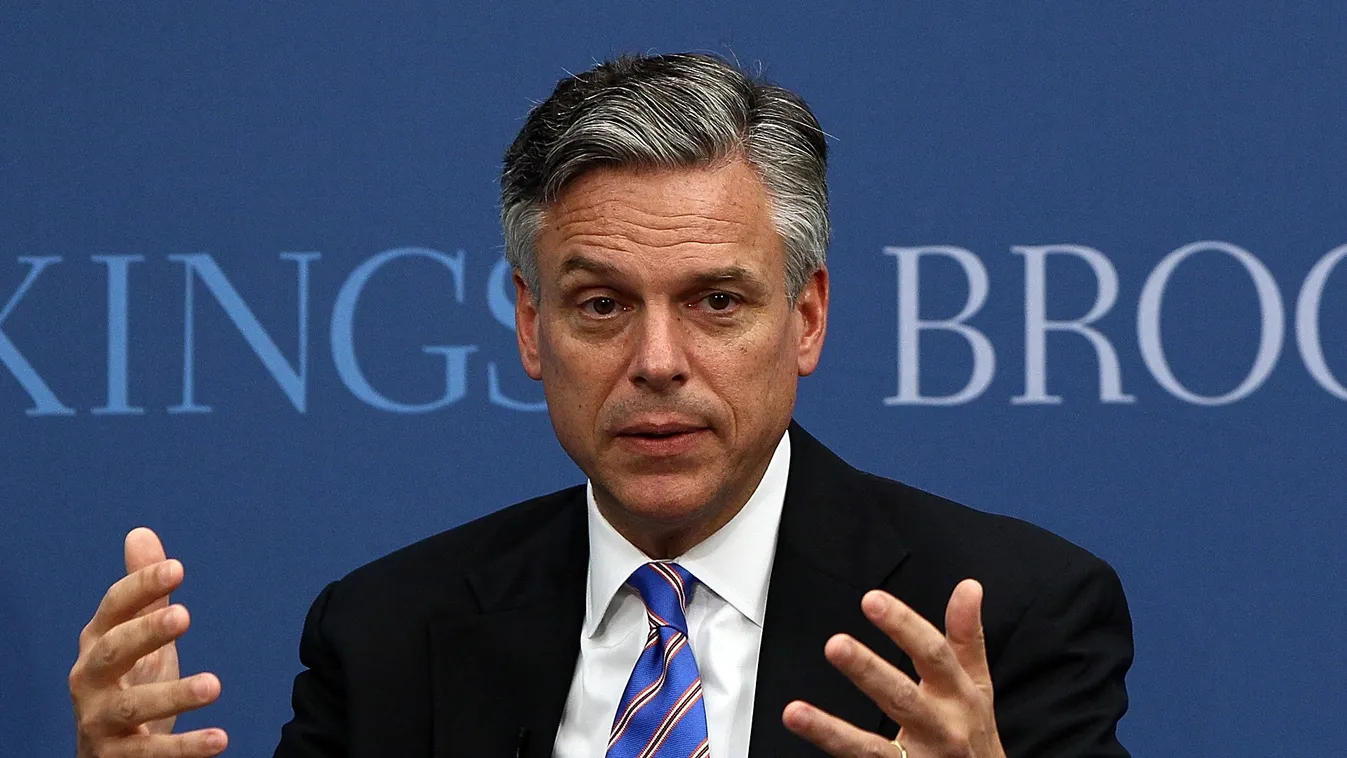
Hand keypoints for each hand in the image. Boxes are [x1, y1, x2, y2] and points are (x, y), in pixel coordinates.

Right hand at [69, 527, 227, 756]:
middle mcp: (90, 680)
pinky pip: (149, 755)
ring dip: (172, 695)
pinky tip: (219, 739)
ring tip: (215, 685)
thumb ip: (144, 593)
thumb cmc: (126, 684)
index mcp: (97, 643)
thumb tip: (141, 533)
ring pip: (130, 707)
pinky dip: (183, 748)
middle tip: (185, 615)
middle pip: (111, 653)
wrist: (105, 754)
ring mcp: (98, 721)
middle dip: (144, 633)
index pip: (114, 609)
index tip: (178, 567)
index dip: (140, 587)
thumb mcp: (136, 636)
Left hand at [782, 579, 1005, 756]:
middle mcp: (941, 729)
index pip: (933, 654)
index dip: (903, 626)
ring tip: (795, 713)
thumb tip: (969, 587)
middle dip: (869, 672)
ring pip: (872, 749)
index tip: (872, 600)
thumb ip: (967, 637)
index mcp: (959, 696)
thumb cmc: (973, 733)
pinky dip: (833, 752)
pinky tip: (804, 738)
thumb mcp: (978, 685)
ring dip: (832, 731)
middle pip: (902, 698)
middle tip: (836, 645)